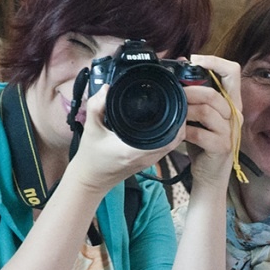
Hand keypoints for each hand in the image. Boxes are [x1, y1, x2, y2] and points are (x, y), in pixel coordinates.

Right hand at [65, 86, 183, 194]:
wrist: (90, 179)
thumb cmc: (91, 158)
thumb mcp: (90, 129)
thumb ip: (96, 106)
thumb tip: (106, 89)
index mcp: (134, 150)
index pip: (167, 137)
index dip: (176, 120)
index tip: (175, 104)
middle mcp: (146, 157)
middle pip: (175, 139)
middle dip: (179, 121)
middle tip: (177, 103)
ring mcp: (149, 162)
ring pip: (173, 144)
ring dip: (176, 129)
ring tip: (172, 111)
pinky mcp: (148, 162)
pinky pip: (165, 147)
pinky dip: (169, 136)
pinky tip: (164, 124)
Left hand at [182, 55, 241, 191]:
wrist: (209, 175)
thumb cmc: (203, 143)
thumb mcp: (199, 115)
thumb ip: (195, 92)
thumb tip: (181, 63)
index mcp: (231, 103)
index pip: (233, 72)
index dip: (215, 61)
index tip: (196, 59)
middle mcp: (235, 115)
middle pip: (214, 93)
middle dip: (189, 92)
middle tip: (174, 94)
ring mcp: (230, 132)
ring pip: (206, 111)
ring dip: (185, 111)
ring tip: (174, 114)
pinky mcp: (222, 147)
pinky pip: (200, 133)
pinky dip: (184, 131)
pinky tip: (177, 133)